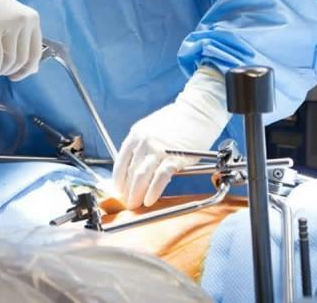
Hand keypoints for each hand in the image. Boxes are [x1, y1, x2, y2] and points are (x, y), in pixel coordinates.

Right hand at [0, 0, 41, 80]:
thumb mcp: (9, 24)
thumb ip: (22, 43)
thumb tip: (33, 70)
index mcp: (31, 18)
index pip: (36, 54)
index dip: (26, 70)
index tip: (14, 76)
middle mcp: (23, 19)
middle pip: (22, 60)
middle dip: (9, 72)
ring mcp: (8, 23)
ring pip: (9, 61)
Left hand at [113, 67, 230, 207]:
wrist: (198, 112)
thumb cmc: (177, 121)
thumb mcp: (150, 128)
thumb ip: (141, 146)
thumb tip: (134, 168)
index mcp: (136, 135)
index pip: (120, 163)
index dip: (118, 181)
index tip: (118, 191)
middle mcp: (144, 142)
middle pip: (130, 173)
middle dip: (126, 192)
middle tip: (127, 203)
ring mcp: (158, 150)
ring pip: (141, 177)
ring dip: (136, 194)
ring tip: (135, 205)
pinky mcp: (174, 157)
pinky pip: (160, 178)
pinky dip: (153, 191)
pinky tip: (150, 200)